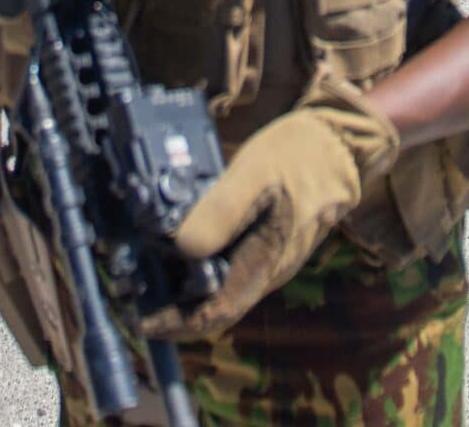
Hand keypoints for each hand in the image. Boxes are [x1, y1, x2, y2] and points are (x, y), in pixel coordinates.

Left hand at [137, 75, 401, 341]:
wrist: (338, 145)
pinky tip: (174, 237)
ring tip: (143, 262)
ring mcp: (265, 258)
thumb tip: (183, 248)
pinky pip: (225, 263)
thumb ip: (222, 211)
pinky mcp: (263, 242)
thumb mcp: (256, 175)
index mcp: (264, 263)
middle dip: (170, 303)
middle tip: (130, 286)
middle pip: (212, 304)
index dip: (175, 324)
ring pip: (217, 285)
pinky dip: (195, 259)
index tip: (139, 321)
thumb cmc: (298, 157)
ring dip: (180, 281)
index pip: (215, 313)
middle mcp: (264, 271)